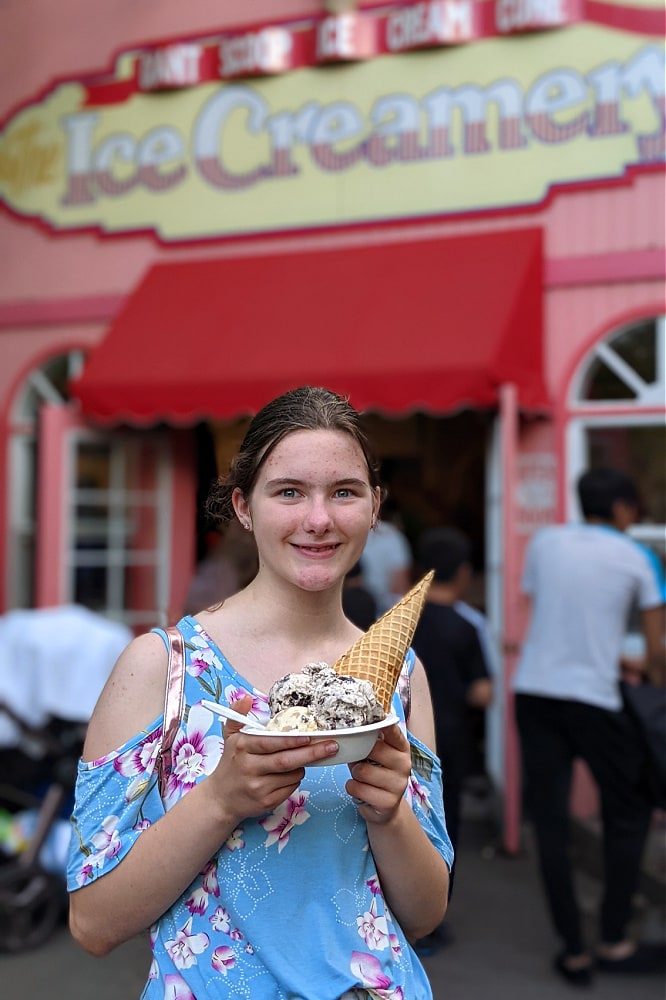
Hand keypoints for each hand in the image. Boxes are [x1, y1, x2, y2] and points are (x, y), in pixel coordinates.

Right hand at [207, 696, 338, 824]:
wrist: (221, 799)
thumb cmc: (231, 763)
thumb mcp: (230, 736)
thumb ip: (238, 715)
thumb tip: (246, 697)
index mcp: (243, 747)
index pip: (271, 743)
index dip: (292, 741)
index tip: (310, 737)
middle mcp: (249, 768)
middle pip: (286, 761)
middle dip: (311, 753)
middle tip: (332, 746)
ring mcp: (258, 787)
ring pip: (292, 775)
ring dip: (302, 766)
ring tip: (301, 759)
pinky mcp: (265, 802)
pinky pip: (290, 788)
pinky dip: (296, 779)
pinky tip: (290, 774)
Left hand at [345, 722, 410, 824]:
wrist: (384, 806)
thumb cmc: (376, 772)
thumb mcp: (375, 755)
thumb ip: (369, 742)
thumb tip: (350, 729)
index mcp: (401, 747)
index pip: (392, 730)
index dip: (380, 723)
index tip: (370, 719)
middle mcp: (404, 764)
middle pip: (373, 749)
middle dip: (358, 755)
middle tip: (359, 760)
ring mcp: (398, 784)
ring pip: (362, 771)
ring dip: (354, 774)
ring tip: (361, 777)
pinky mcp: (388, 802)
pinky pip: (357, 789)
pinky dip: (352, 788)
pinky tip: (360, 789)